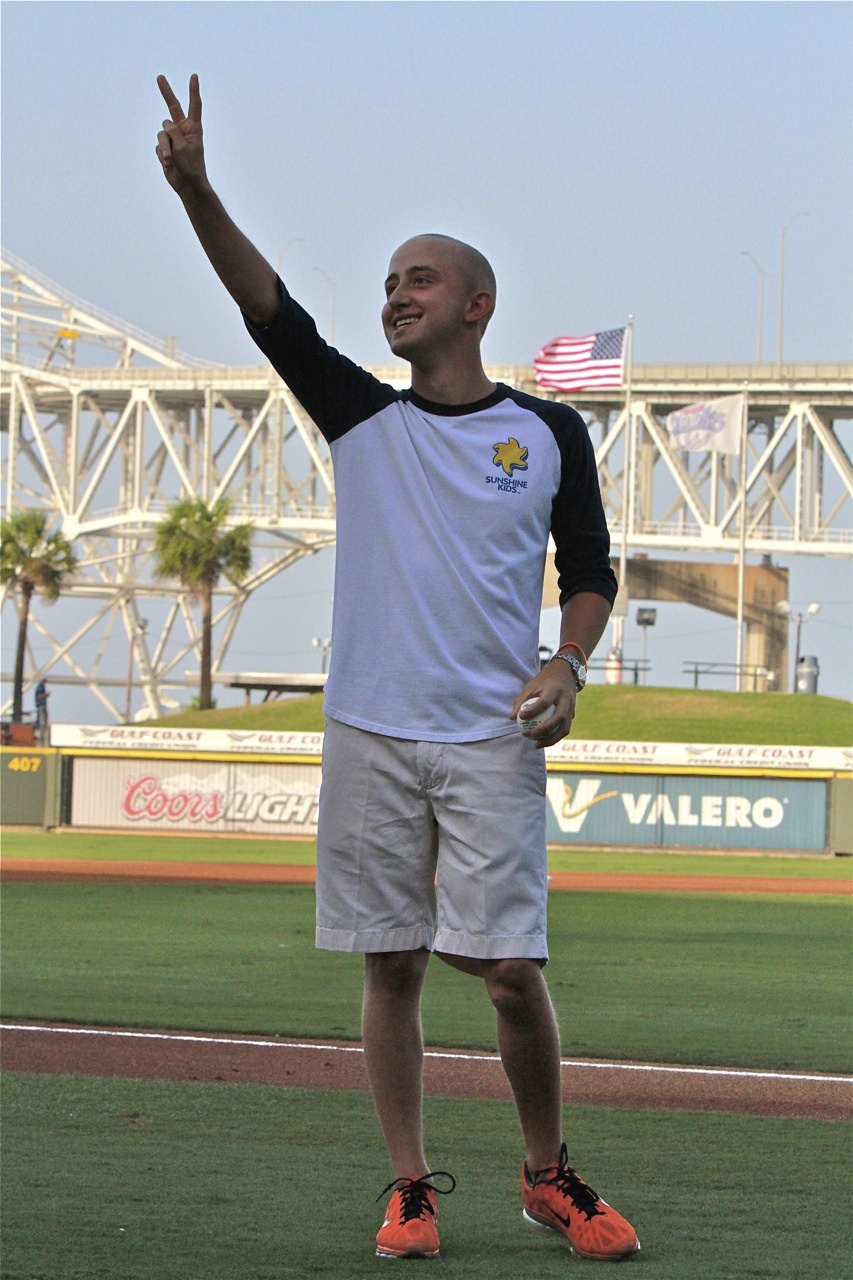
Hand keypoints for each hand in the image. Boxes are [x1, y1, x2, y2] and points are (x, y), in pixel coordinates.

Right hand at [156, 74, 206, 194]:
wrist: (187, 185)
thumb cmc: (191, 167)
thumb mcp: (183, 147)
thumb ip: (174, 132)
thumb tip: (165, 123)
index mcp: (193, 128)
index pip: (194, 106)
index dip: (193, 91)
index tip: (194, 77)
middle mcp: (183, 130)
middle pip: (172, 107)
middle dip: (166, 92)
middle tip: (160, 77)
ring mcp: (173, 138)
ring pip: (161, 133)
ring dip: (164, 147)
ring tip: (170, 159)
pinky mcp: (165, 148)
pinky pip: (158, 146)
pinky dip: (161, 155)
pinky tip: (168, 164)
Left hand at [511, 660, 578, 748]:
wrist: (566, 673)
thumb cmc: (544, 680)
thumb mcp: (531, 686)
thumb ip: (521, 701)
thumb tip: (512, 718)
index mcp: (555, 689)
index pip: (544, 702)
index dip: (532, 711)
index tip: (521, 717)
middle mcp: (566, 699)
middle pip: (559, 717)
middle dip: (545, 729)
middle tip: (530, 735)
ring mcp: (572, 707)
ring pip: (565, 728)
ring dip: (551, 739)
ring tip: (536, 744)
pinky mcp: (573, 714)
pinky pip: (565, 729)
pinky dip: (554, 737)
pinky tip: (542, 741)